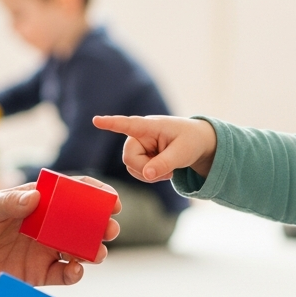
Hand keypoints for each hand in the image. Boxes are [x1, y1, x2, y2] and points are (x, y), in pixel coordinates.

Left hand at [0, 183, 120, 296]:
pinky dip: (74, 273)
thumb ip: (10, 202)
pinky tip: (76, 270)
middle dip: (100, 225)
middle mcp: (45, 225)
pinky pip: (63, 274)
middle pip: (81, 223)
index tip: (110, 198)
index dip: (93, 194)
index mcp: (36, 201)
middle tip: (110, 228)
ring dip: (93, 250)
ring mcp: (43, 250)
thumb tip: (36, 197)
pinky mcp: (36, 274)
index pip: (71, 193)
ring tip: (98, 253)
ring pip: (78, 249)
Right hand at [92, 115, 217, 181]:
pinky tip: (164, 170)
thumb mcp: (183, 154)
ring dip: (149, 174)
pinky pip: (136, 171)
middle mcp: (140, 134)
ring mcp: (139, 146)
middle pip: (129, 158)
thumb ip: (164, 163)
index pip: (129, 124)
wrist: (199, 144)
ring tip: (169, 169)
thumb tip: (147, 174)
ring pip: (131, 167)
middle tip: (168, 171)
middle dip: (146, 169)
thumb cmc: (192, 142)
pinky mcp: (141, 155)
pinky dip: (150, 176)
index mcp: (151, 126)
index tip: (96, 120)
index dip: (111, 124)